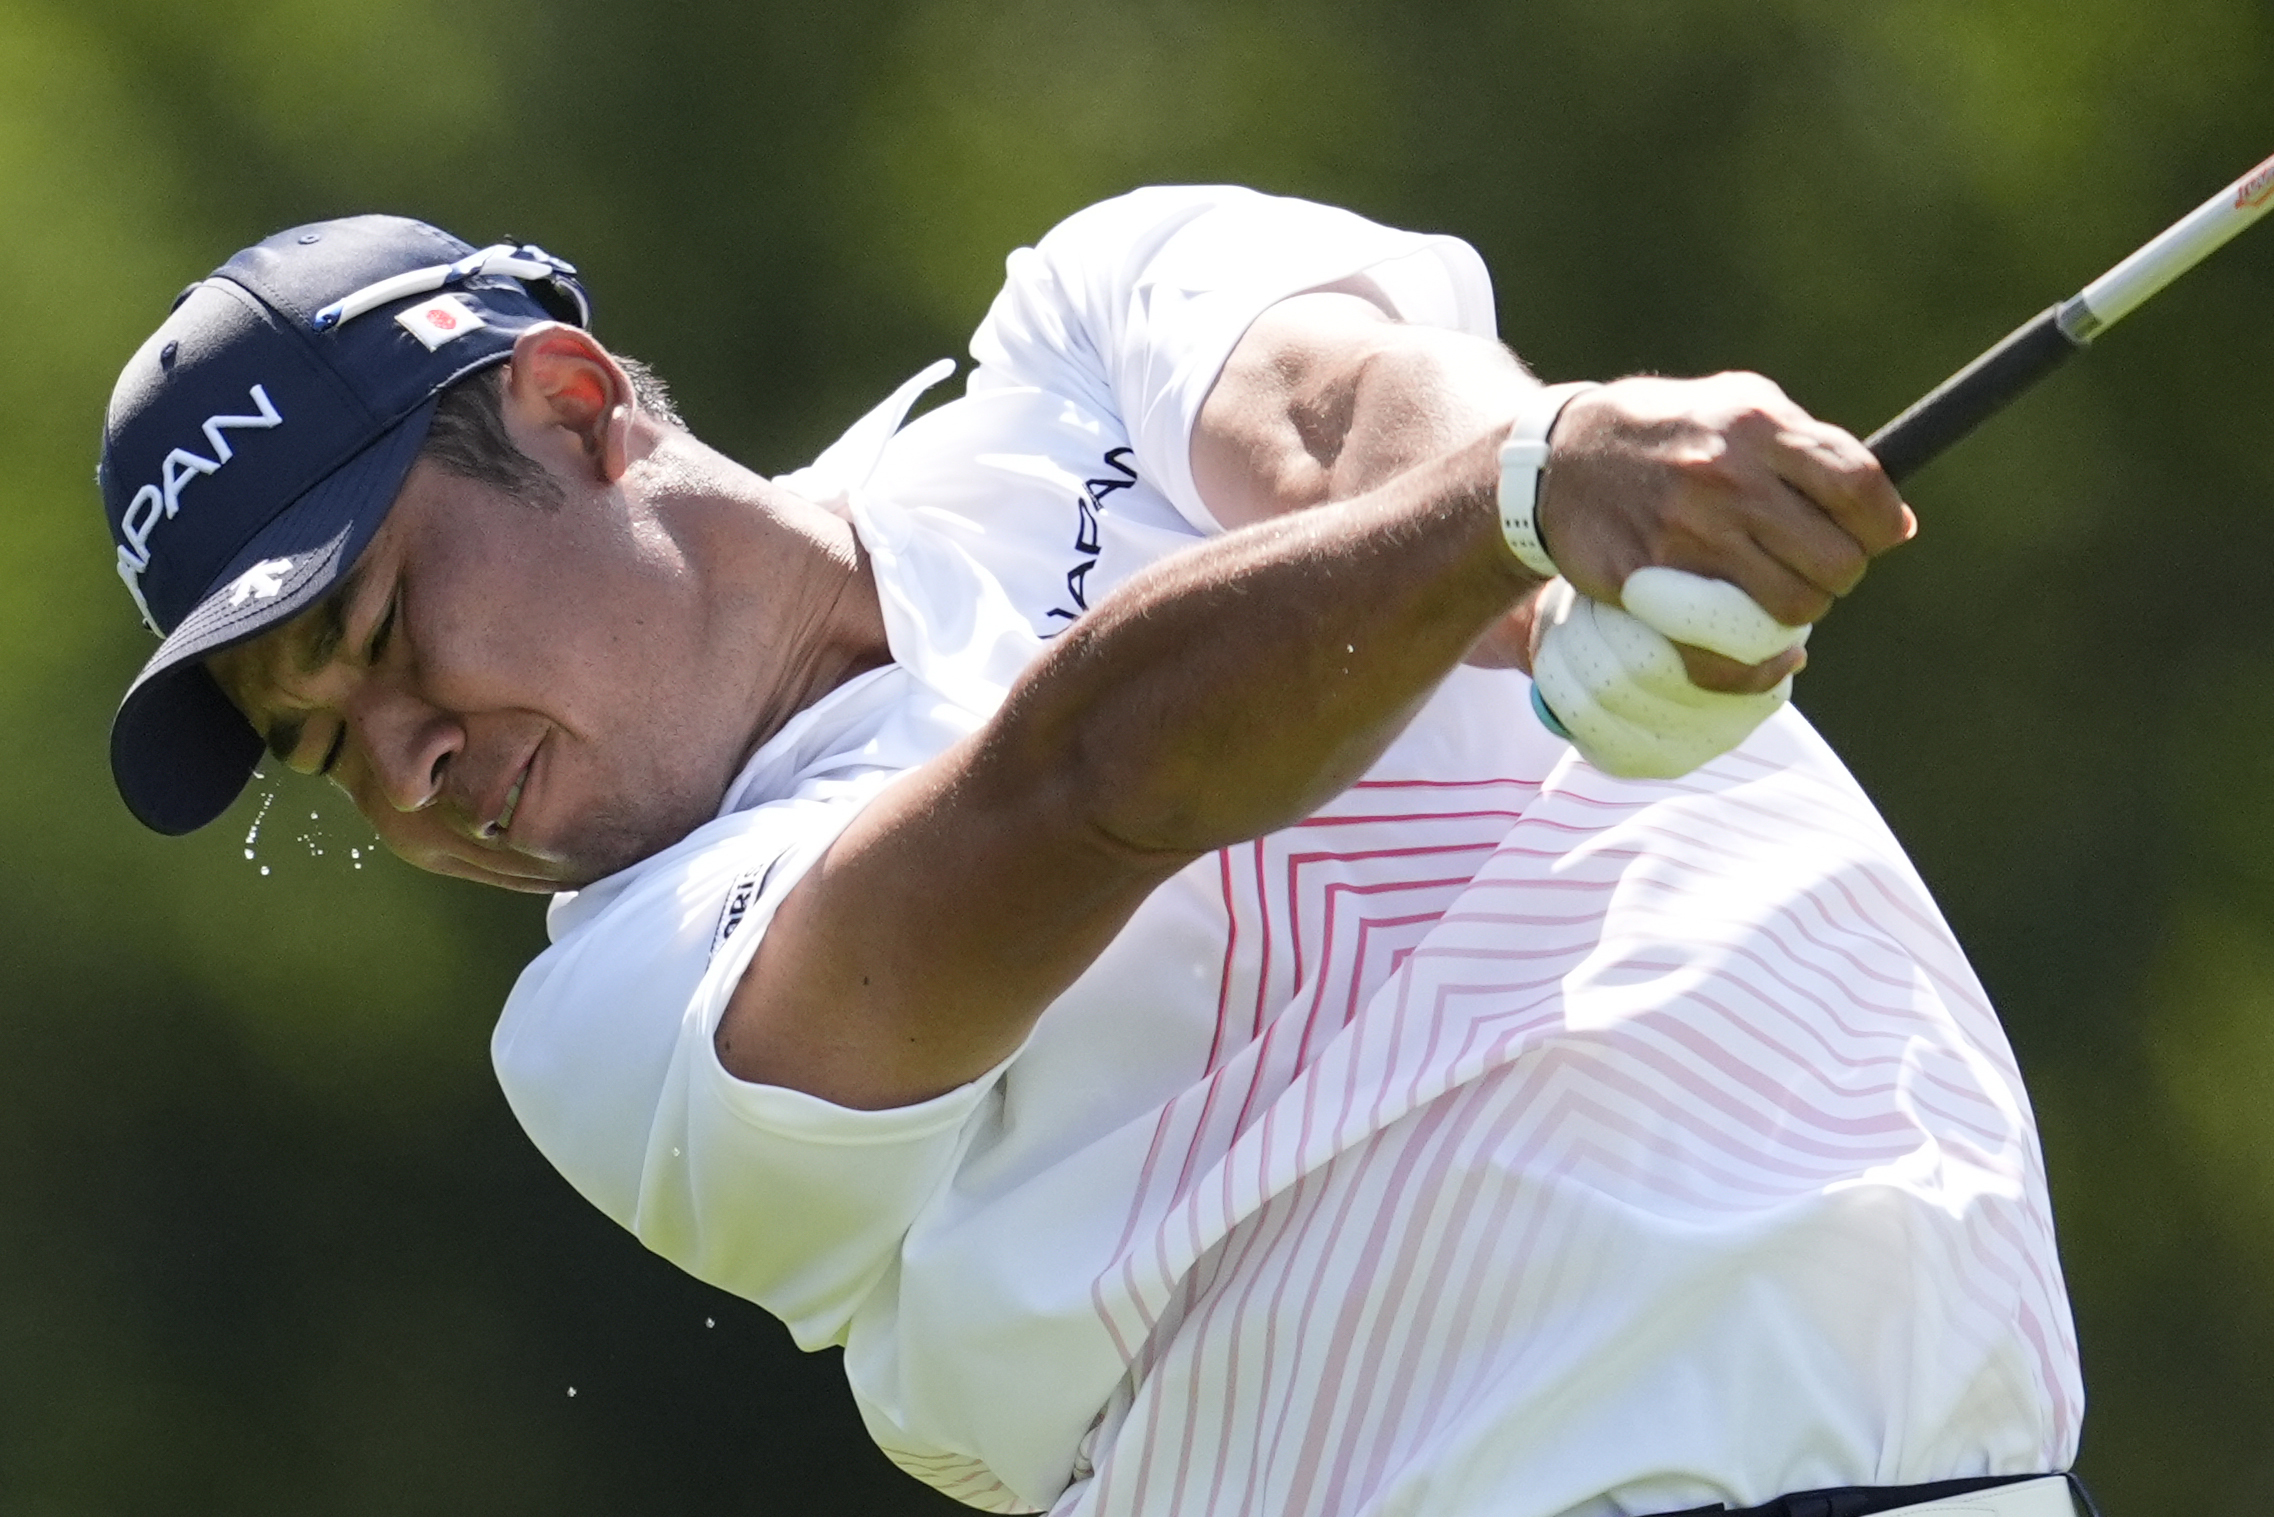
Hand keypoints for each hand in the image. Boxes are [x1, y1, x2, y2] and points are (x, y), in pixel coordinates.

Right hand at [1534, 373, 1914, 690]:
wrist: (1556, 460)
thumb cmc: (1665, 431)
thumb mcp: (1737, 402)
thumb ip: (1811, 447)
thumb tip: (1891, 518)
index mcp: (1756, 425)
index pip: (1859, 488)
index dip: (1883, 524)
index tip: (1876, 536)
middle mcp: (1725, 479)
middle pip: (1835, 561)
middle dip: (1838, 575)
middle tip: (1814, 570)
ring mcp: (1685, 536)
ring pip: (1790, 610)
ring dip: (1796, 616)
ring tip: (1776, 598)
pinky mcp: (1648, 583)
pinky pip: (1723, 651)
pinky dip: (1755, 668)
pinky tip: (1761, 656)